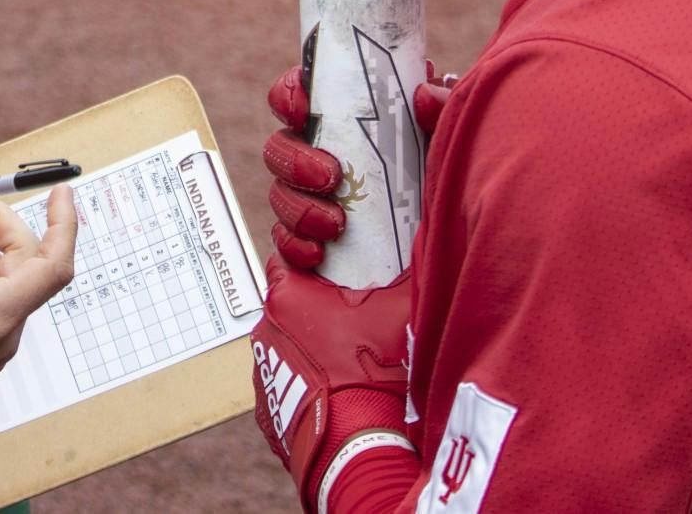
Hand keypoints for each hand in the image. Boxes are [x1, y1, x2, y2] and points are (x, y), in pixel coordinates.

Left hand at [253, 260, 416, 511]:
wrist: (360, 448)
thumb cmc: (376, 371)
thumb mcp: (403, 308)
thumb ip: (411, 269)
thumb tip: (429, 242)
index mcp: (286, 296)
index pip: (291, 262)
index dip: (317, 266)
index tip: (341, 275)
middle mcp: (264, 331)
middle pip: (292, 309)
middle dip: (321, 312)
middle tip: (357, 323)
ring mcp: (262, 376)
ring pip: (290, 351)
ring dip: (314, 353)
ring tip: (352, 366)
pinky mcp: (269, 416)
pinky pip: (289, 392)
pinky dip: (310, 391)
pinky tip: (340, 397)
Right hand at [263, 62, 454, 269]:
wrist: (459, 244)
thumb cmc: (446, 174)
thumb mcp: (451, 138)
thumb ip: (447, 107)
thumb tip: (424, 95)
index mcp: (346, 119)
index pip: (299, 94)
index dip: (290, 96)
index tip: (302, 109)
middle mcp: (322, 154)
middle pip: (279, 146)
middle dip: (294, 160)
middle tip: (330, 176)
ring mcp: (312, 199)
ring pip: (279, 194)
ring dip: (299, 207)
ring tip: (334, 224)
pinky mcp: (310, 239)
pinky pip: (284, 240)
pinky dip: (294, 245)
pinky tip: (318, 253)